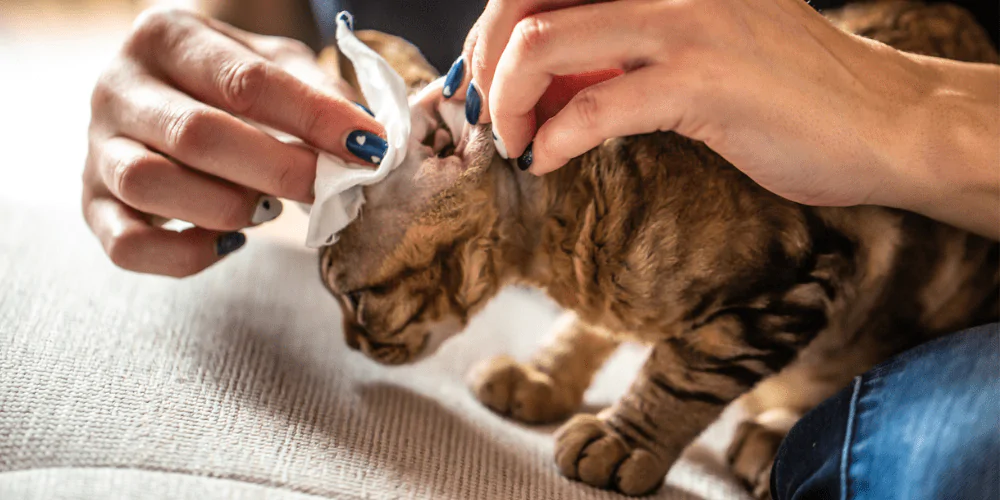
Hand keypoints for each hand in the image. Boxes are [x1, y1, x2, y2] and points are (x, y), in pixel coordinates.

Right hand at [84, 8, 386, 276]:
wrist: (167, 93)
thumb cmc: (229, 80)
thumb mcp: (276, 64)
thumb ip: (319, 94)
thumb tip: (368, 140)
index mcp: (167, 37)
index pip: (244, 80)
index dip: (313, 118)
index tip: (368, 146)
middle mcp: (118, 86)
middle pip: (196, 134)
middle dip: (278, 169)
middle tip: (328, 188)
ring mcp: (98, 147)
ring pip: (150, 184)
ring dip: (227, 206)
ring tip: (268, 208)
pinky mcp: (92, 204)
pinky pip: (128, 244)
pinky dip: (186, 254)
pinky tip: (230, 241)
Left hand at [457, 0, 932, 210]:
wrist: (881, 121)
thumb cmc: (784, 90)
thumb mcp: (695, 42)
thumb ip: (623, 40)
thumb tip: (537, 72)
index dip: (493, 29)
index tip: (486, 80)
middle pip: (523, 0)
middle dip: (485, 65)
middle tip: (489, 116)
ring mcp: (685, 22)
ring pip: (541, 46)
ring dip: (505, 105)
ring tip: (514, 143)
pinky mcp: (702, 81)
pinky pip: (592, 108)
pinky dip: (552, 142)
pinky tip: (549, 163)